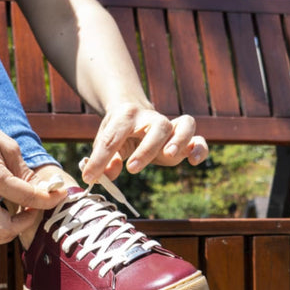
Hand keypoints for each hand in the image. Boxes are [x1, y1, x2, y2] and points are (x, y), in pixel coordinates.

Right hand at [0, 102, 66, 244]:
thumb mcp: (7, 146)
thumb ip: (25, 172)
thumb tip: (44, 189)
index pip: (27, 198)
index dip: (49, 199)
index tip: (59, 194)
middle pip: (5, 230)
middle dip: (25, 222)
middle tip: (32, 208)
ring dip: (3, 233)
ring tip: (13, 216)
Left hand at [81, 103, 207, 184]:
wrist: (131, 113)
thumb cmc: (117, 132)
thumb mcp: (105, 142)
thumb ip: (104, 160)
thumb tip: (105, 176)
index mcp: (126, 117)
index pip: (113, 137)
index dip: (100, 158)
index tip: (90, 176)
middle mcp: (151, 119)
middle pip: (158, 127)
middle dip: (147, 148)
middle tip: (132, 168)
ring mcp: (170, 126)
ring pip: (185, 124)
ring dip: (179, 140)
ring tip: (169, 157)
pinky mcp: (183, 138)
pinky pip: (199, 139)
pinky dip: (200, 148)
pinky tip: (193, 161)